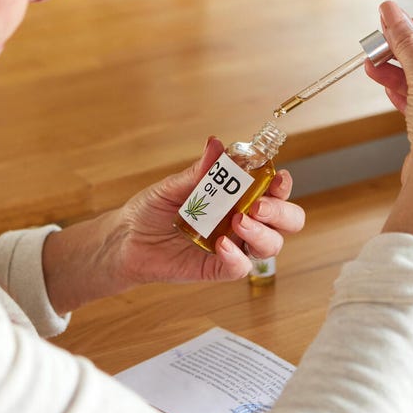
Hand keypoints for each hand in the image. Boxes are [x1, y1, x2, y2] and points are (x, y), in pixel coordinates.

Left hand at [110, 137, 304, 285]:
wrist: (126, 239)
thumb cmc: (151, 210)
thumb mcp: (173, 186)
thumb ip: (199, 171)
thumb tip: (216, 144)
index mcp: (237, 197)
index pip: (274, 192)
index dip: (282, 186)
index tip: (278, 177)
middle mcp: (242, 221)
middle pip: (286, 221)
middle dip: (281, 212)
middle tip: (258, 206)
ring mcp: (233, 246)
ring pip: (271, 245)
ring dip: (262, 233)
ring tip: (238, 222)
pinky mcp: (218, 268)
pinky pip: (241, 268)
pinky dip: (237, 257)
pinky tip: (221, 245)